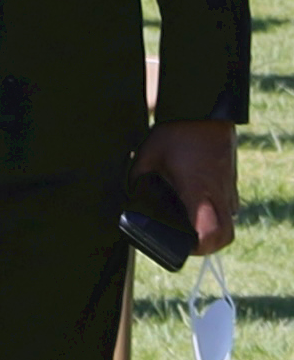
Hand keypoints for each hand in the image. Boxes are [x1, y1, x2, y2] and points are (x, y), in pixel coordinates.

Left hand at [138, 120, 237, 257]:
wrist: (204, 112)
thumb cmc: (176, 133)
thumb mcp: (147, 157)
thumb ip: (136, 180)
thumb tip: (128, 198)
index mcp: (200, 191)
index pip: (212, 234)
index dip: (199, 248)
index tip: (181, 245)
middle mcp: (220, 194)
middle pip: (225, 236)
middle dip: (206, 245)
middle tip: (183, 240)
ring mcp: (229, 189)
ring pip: (228, 222)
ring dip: (211, 229)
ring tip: (185, 225)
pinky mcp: (231, 183)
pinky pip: (227, 208)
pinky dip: (214, 214)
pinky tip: (193, 207)